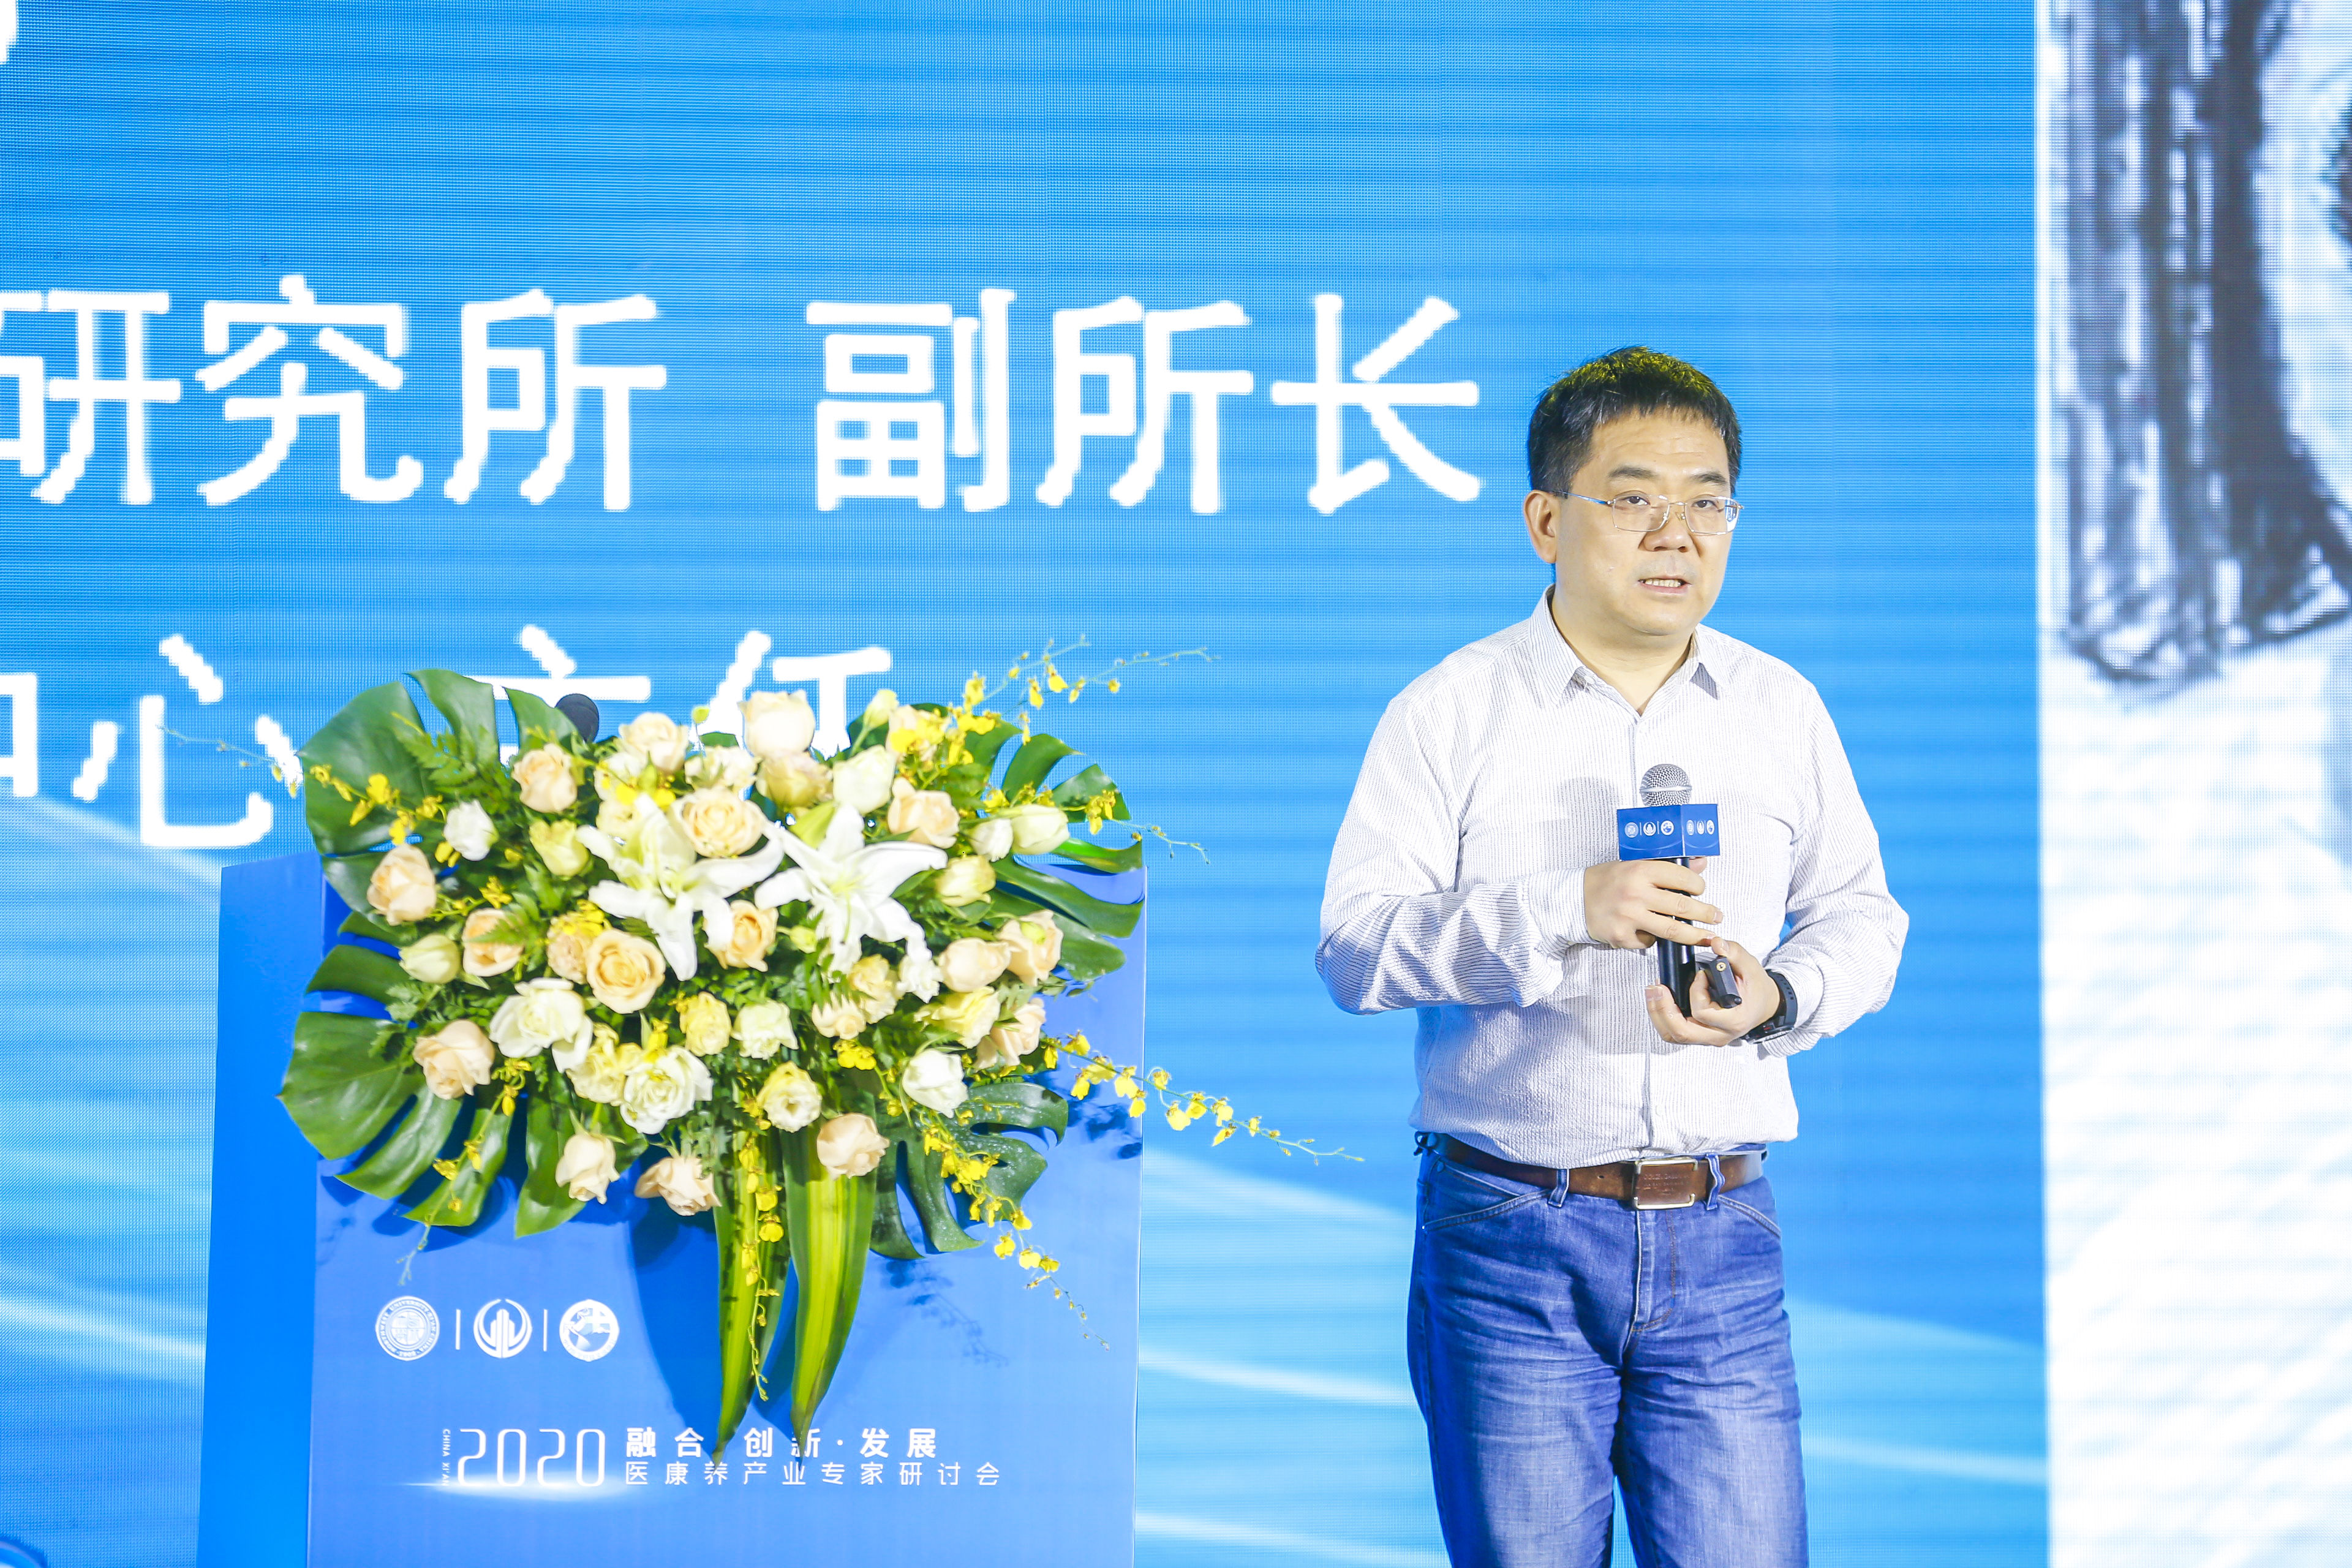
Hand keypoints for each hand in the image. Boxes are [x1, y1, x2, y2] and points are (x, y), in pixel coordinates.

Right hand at [1583, 855, 1720, 950]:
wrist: (1574, 900)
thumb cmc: (1606, 880)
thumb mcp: (1634, 865)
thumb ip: (1667, 867)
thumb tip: (1700, 864)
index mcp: (1640, 871)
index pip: (1682, 879)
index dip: (1698, 887)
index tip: (1701, 890)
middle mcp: (1636, 894)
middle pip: (1683, 908)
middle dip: (1706, 914)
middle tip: (1717, 916)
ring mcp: (1629, 918)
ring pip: (1673, 931)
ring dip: (1696, 935)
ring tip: (1708, 936)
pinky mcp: (1622, 937)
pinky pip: (1649, 942)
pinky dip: (1655, 939)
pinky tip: (1654, 933)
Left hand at [1644, 935, 1778, 1046]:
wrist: (1764, 1004)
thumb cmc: (1756, 989)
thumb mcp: (1750, 967)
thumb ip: (1734, 953)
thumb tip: (1716, 943)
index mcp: (1733, 1021)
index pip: (1703, 1012)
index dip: (1696, 991)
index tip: (1700, 975)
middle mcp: (1719, 1035)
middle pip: (1682, 1033)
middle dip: (1663, 1010)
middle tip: (1657, 988)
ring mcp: (1708, 1037)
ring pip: (1674, 1036)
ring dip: (1658, 1015)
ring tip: (1653, 993)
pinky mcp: (1699, 1034)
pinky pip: (1675, 1032)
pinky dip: (1663, 1017)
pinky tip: (1659, 999)